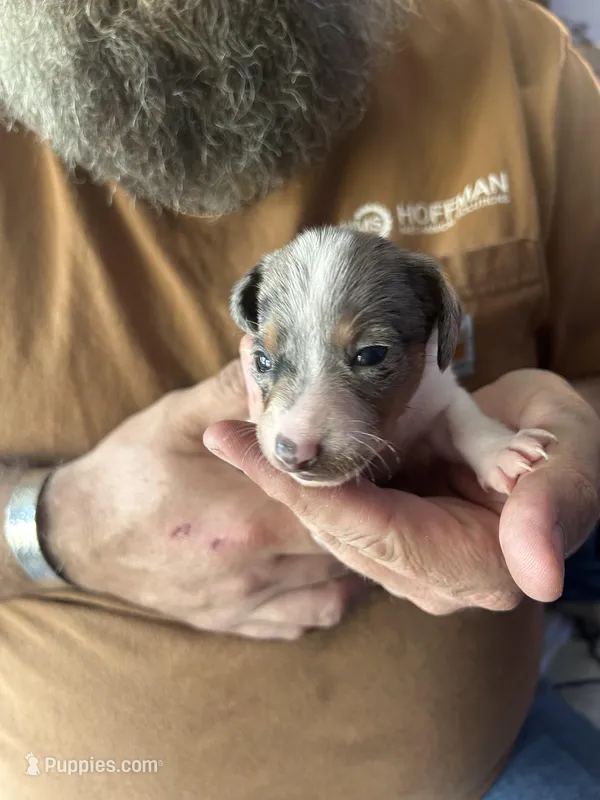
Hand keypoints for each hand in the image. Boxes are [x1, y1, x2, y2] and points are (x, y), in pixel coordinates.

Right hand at [43, 360, 359, 638]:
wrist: (77, 535)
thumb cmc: (128, 472)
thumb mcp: (175, 419)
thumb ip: (231, 389)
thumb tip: (271, 353)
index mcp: (246, 519)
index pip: (336, 505)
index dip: (365, 483)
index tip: (376, 461)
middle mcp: (253, 570)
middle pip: (344, 552)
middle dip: (364, 522)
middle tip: (374, 490)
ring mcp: (244, 603)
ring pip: (333, 593)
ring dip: (351, 560)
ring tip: (353, 525)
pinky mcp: (232, 622)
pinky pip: (302, 622)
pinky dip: (323, 597)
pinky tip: (318, 565)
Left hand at [204, 368, 599, 613]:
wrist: (545, 443)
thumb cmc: (560, 443)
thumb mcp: (570, 454)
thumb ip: (558, 504)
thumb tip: (535, 571)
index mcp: (474, 566)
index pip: (366, 529)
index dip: (300, 490)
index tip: (237, 447)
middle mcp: (428, 577)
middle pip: (330, 528)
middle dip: (275, 477)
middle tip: (218, 426)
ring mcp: (403, 561)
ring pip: (321, 521)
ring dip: (277, 472)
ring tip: (228, 424)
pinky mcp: (386, 537)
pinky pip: (328, 506)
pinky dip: (297, 470)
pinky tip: (259, 436)